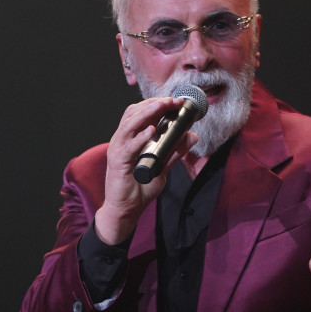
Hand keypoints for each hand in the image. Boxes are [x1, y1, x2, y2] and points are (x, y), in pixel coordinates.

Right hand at [95, 97, 197, 244]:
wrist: (127, 210)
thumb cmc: (139, 189)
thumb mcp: (163, 167)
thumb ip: (175, 151)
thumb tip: (192, 135)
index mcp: (131, 138)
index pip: (141, 113)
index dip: (158, 104)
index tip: (177, 101)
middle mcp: (122, 140)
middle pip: (135, 113)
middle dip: (155, 104)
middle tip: (173, 101)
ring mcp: (118, 150)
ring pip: (129, 123)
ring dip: (147, 112)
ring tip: (163, 106)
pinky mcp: (118, 162)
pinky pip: (129, 146)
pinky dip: (140, 137)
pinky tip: (151, 130)